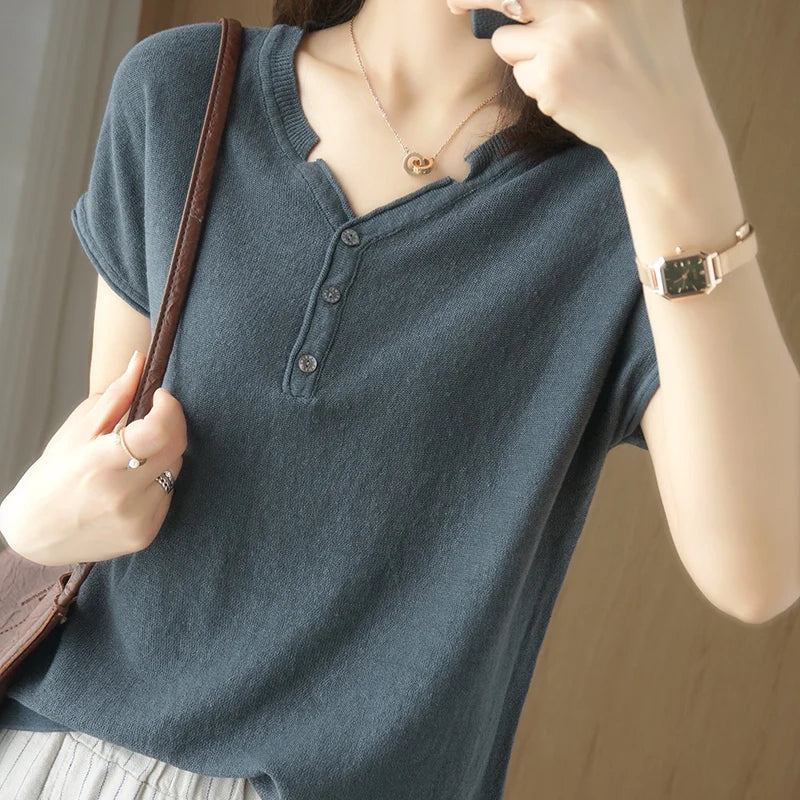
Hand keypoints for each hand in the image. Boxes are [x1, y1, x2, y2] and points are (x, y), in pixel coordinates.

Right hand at [0, 352, 187, 565]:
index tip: (160, 397)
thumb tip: (140, 358)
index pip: (159, 431)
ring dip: (163, 456)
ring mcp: (135, 518)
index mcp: (100, 463)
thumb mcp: (78, 431)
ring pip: (175, 470)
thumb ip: (116, 396)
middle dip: (170, 426)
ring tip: (133, 459)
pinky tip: (132, 485)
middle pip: (175, 448)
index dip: (169, 408)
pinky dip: (158, 483)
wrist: (36, 533)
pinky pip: (168, 495)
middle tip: (151, 422)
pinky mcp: (144, 535)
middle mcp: (121, 495)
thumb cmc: (54, 475)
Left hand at [447, 0, 718, 170]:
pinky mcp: (552, 71)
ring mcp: (568, 31)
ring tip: (569, 68)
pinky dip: (536, 84)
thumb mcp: (637, 1)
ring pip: (507, 37)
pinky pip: (518, 71)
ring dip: (524, 55)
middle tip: (452, 4)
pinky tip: (571, 91)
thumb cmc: (644, 60)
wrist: (661, 123)